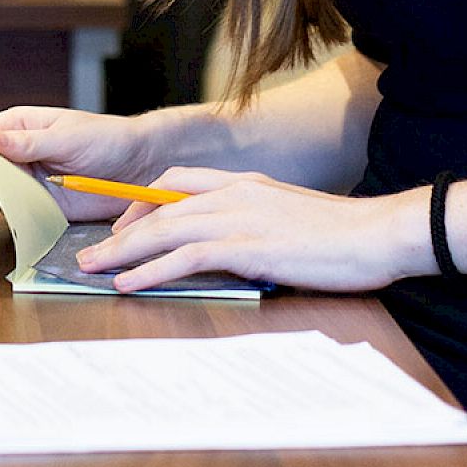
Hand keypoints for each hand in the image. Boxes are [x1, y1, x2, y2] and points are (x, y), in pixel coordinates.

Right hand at [0, 104, 164, 220]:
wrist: (139, 167)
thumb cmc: (109, 139)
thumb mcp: (68, 137)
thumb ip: (28, 142)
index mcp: (22, 126)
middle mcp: (21, 154)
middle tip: (2, 179)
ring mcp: (29, 180)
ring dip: (6, 197)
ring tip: (26, 193)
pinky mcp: (41, 205)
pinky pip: (20, 213)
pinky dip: (21, 216)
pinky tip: (31, 212)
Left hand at [77, 168, 429, 293]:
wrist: (379, 233)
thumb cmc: (341, 234)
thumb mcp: (288, 218)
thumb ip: (254, 223)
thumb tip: (227, 248)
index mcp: (246, 182)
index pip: (177, 182)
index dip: (141, 202)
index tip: (119, 224)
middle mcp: (236, 192)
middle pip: (161, 207)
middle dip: (120, 231)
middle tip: (88, 255)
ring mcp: (242, 216)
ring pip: (166, 228)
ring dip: (124, 252)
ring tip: (94, 272)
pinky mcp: (250, 245)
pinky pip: (187, 255)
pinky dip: (153, 269)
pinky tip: (130, 284)